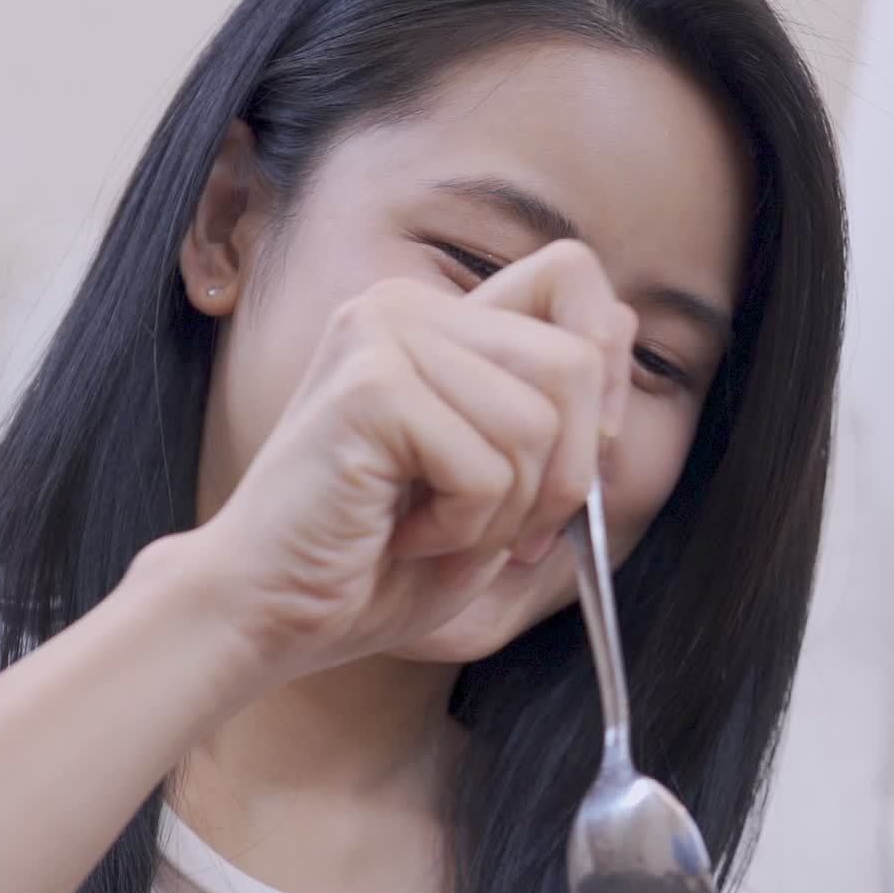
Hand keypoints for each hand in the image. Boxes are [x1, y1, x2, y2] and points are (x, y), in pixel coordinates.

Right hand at [171, 238, 640, 679]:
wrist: (269, 615)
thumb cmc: (376, 565)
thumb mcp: (501, 487)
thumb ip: (558, 414)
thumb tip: (624, 329)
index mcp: (438, 318)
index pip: (574, 277)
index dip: (606, 372)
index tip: (573, 459)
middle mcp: (407, 307)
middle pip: (576, 361)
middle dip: (563, 475)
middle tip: (499, 530)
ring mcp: (383, 336)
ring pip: (537, 422)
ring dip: (504, 512)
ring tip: (432, 531)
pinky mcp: (370, 387)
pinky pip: (488, 467)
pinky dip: (463, 529)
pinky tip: (398, 534)